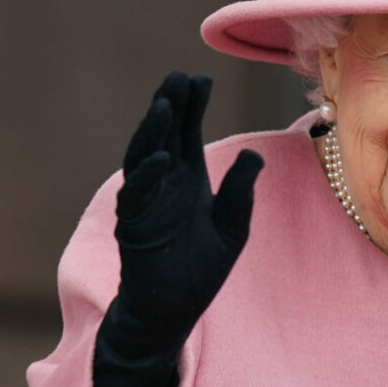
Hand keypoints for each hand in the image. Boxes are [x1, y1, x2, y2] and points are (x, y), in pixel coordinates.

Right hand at [106, 71, 262, 358]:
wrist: (175, 310)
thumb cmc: (201, 268)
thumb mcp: (232, 226)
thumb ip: (240, 191)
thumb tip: (253, 154)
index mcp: (188, 180)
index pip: (187, 133)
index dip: (192, 106)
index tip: (201, 78)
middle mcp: (164, 184)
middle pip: (163, 136)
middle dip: (170, 106)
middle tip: (179, 76)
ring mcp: (146, 203)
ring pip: (143, 157)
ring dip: (153, 131)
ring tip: (166, 104)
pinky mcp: (134, 227)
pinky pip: (136, 196)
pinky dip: (147, 177)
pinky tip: (162, 157)